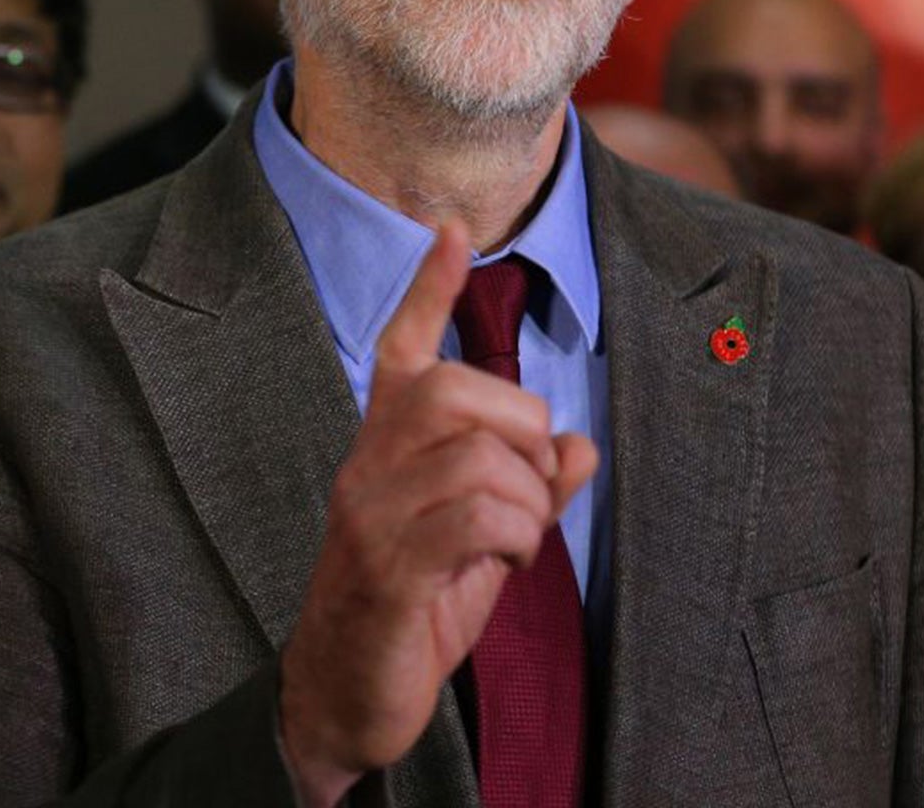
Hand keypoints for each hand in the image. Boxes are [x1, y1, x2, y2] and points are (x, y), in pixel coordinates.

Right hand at [276, 222, 597, 806]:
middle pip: (451, 389)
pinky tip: (505, 568)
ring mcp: (371, 513)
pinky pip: (475, 518)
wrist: (343, 693)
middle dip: (519, 426)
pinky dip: (516, 539)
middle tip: (530, 488)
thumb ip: (526, 490)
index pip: (402, 350)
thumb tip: (580, 442)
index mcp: (384, 449)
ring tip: (514, 544)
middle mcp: (367, 465)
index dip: (428, 290)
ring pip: (475, 455)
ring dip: (524, 500)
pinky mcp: (386, 567)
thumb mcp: (479, 544)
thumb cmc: (411, 610)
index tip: (453, 230)